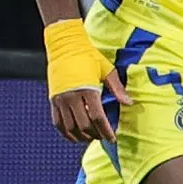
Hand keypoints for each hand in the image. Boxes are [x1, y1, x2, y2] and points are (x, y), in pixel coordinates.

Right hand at [44, 19, 133, 143]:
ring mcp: (61, 100)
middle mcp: (72, 97)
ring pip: (70, 127)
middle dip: (95, 135)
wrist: (64, 46)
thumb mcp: (105, 69)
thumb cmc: (87, 56)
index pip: (97, 117)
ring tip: (91, 137)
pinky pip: (58, 123)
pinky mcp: (53, 101)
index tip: (112, 138)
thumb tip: (129, 103)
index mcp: (87, 89)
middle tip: (103, 137)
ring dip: (81, 136)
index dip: (106, 130)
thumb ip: (117, 88)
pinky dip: (66, 133)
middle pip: (84, 125)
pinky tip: (75, 136)